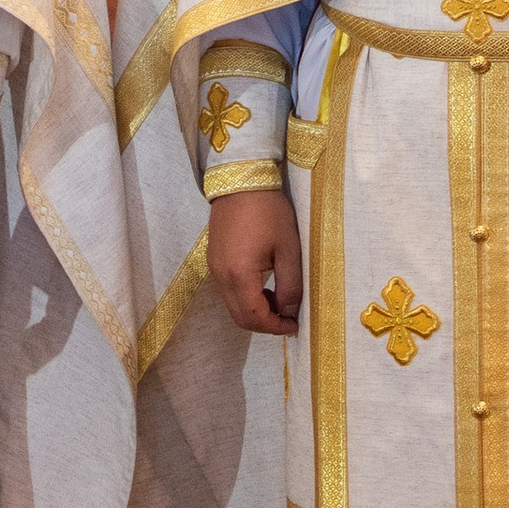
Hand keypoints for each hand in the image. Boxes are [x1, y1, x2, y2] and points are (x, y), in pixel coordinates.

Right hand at [208, 188, 301, 336]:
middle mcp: (221, 276)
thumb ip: (290, 285)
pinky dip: (245, 297)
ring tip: (278, 300)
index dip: (275, 327)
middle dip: (264, 324)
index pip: (254, 317)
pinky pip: (228, 290)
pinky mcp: (213, 259)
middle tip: (288, 318)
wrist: (241, 181)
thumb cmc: (269, 212)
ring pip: (232, 305)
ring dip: (255, 311)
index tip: (295, 325)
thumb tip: (290, 312)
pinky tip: (263, 285)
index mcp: (239, 275)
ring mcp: (214, 268)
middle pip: (239, 317)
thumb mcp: (288, 248)